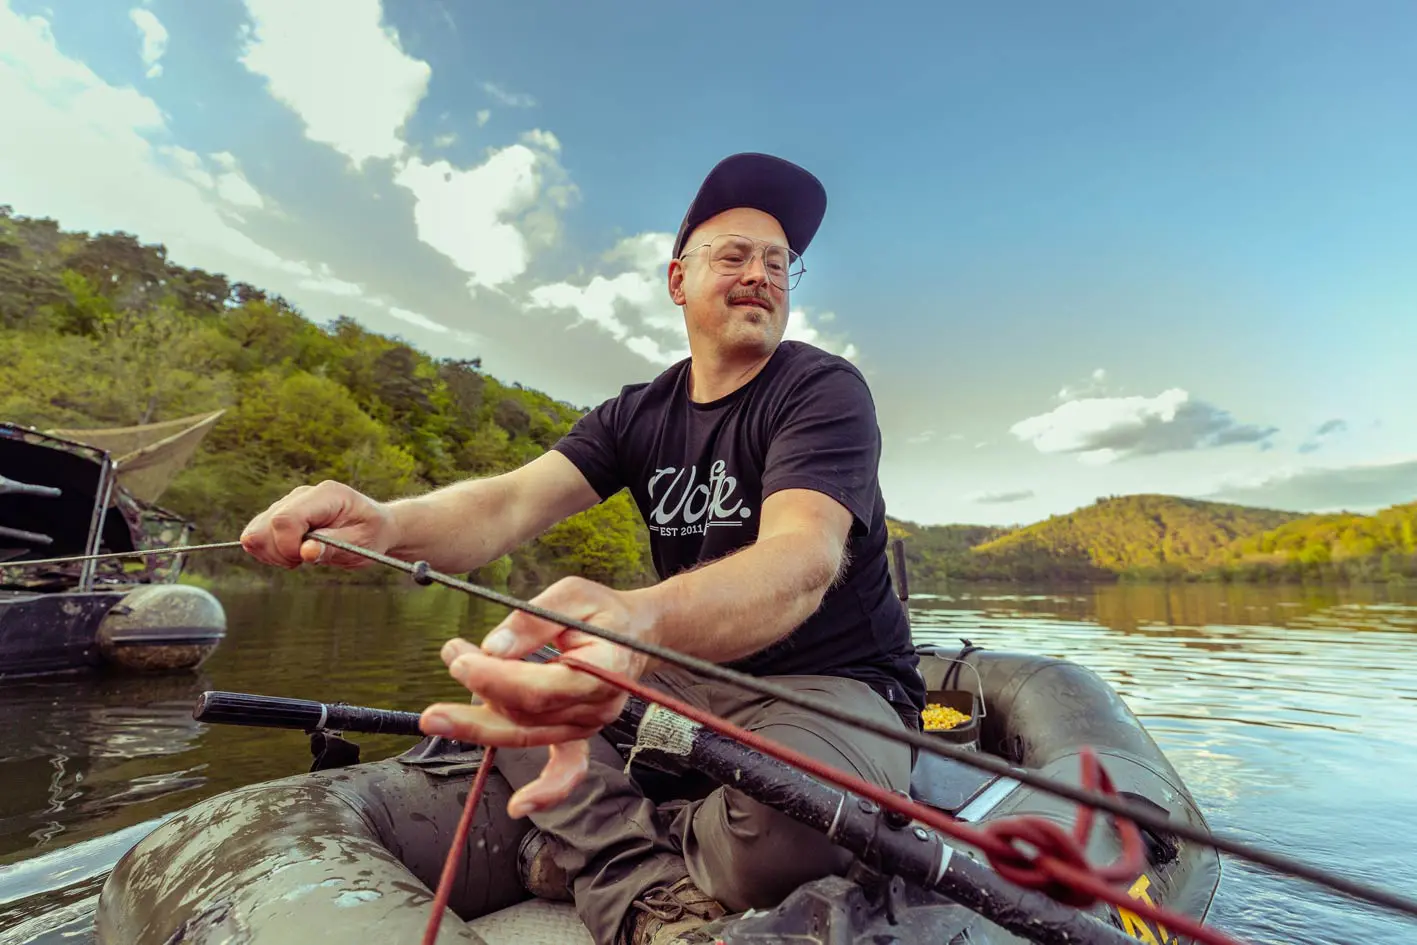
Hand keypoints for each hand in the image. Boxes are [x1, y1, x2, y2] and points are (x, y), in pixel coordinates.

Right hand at [239, 480, 398, 569]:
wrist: (373, 526)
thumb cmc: (371, 533)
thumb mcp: (362, 543)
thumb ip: (333, 547)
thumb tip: (306, 552)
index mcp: (325, 495)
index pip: (285, 518)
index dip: (288, 545)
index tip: (305, 559)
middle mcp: (301, 495)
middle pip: (264, 526)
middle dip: (279, 553)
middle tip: (304, 560)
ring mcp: (287, 503)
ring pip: (254, 532)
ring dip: (272, 554)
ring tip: (300, 557)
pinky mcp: (278, 515)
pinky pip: (256, 536)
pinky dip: (269, 552)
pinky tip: (292, 554)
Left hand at [419, 575, 653, 817]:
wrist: (636, 634)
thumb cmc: (602, 612)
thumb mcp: (572, 595)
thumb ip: (533, 620)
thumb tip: (492, 648)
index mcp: (604, 669)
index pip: (543, 687)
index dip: (498, 680)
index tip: (461, 662)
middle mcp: (598, 705)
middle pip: (529, 718)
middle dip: (475, 715)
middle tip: (431, 715)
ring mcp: (588, 724)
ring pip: (527, 733)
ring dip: (481, 723)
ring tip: (440, 711)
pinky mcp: (578, 733)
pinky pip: (566, 768)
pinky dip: (547, 790)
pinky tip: (520, 806)